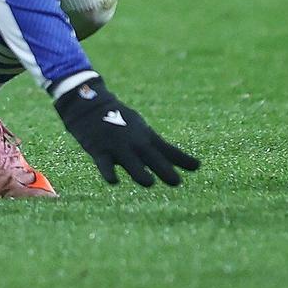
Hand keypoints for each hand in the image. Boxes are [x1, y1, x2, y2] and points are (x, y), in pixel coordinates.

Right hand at [53, 76, 199, 186]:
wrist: (89, 105)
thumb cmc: (120, 120)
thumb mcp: (141, 130)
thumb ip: (159, 149)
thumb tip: (180, 164)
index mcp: (146, 137)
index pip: (169, 150)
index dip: (183, 159)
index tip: (198, 166)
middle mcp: (135, 142)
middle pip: (154, 159)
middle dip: (166, 171)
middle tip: (176, 182)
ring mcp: (118, 146)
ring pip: (132, 164)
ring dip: (141, 174)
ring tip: (148, 182)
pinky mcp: (99, 150)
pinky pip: (105, 164)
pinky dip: (109, 173)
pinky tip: (114, 181)